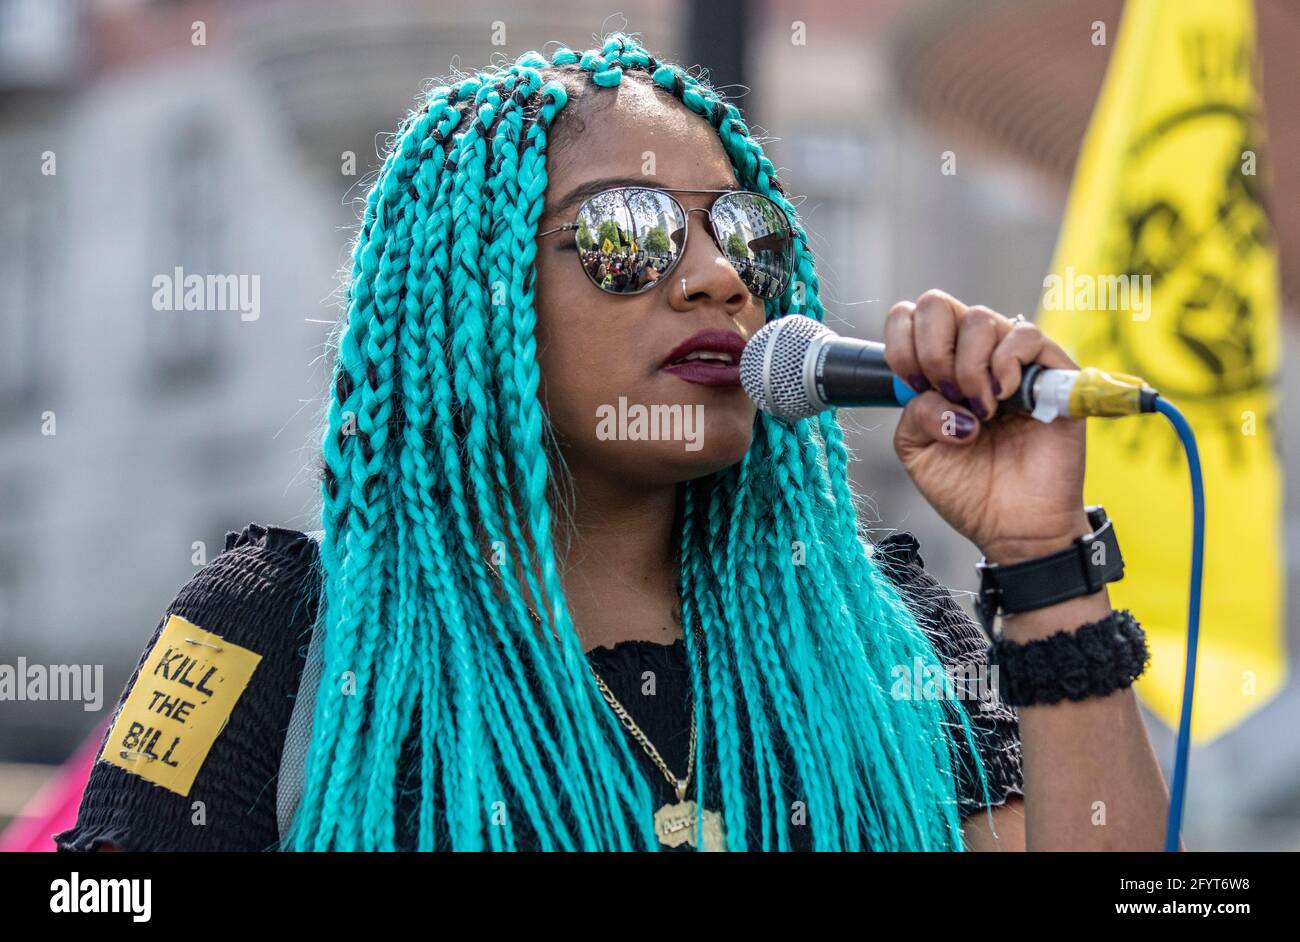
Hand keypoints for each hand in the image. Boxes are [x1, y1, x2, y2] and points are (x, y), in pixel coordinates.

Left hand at [884, 289, 1091, 564]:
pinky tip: (1001, 397)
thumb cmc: (969, 489)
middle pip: (939, 305)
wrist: (1013, 528)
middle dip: (930, 350)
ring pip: (980, 318)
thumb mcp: (916, 450)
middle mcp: (974, 357)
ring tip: (979, 412)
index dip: (901, 343)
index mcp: (938, 369)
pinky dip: (1006, 362)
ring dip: (968, 366)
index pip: (910, 318)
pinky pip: (1027, 336)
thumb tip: (937, 391)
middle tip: (945, 394)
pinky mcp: (1054, 373)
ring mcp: (1014, 362)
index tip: (912, 385)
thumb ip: (912, 411)